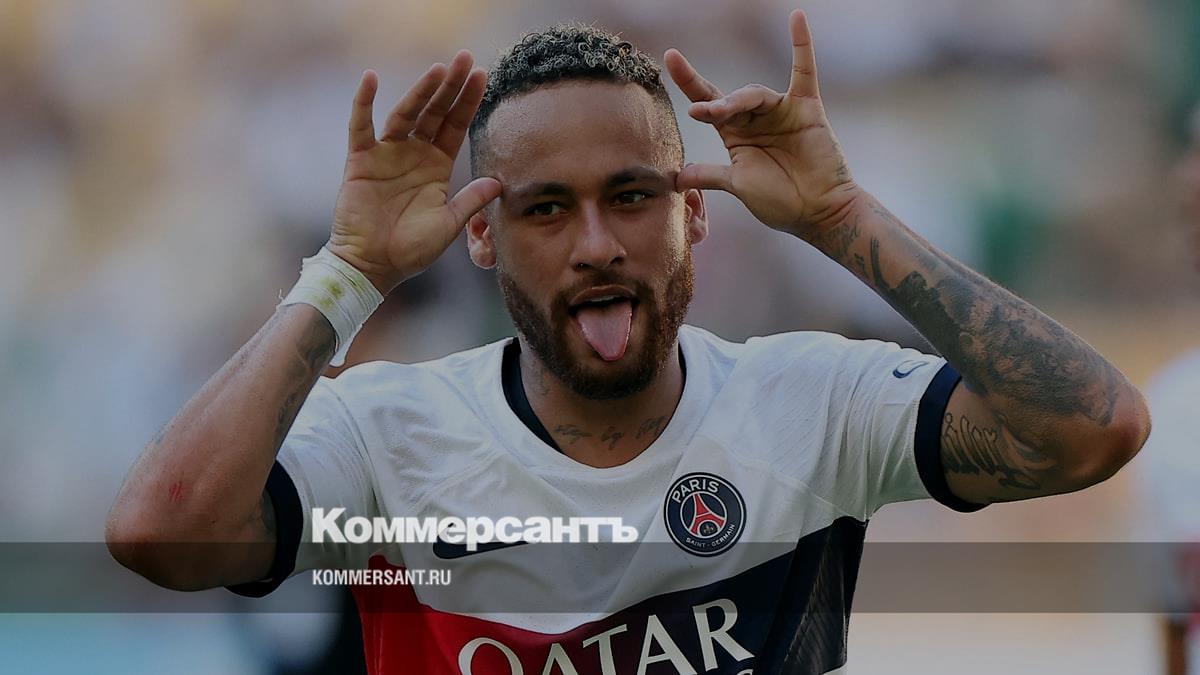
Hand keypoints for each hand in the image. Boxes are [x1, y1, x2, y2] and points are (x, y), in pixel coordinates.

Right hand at [328, 51, 501, 292]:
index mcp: (436, 166)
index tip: (482, 75)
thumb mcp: (449, 224)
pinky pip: (361, 126)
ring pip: (405, 114)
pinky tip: (372, 79)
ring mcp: (386, 154)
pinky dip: (364, 102)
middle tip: (465, 58)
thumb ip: (471, 201)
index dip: (469, 101)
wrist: (374, 266)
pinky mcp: (361, 160)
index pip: (456, 126)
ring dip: (420, 91)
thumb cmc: (410, 250)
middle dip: (450, 86)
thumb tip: (499, 182)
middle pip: (435, 112)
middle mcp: (413, 154)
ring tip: (438, 69)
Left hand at [665, 10, 860, 240]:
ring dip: (738, 101)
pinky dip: (801, 44)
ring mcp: (781, 111)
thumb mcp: (738, 186)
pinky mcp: (806, 108)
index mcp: (736, 135)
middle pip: (729, 99)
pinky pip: (804, 71)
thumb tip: (676, 177)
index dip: (689, 83)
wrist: (818, 212)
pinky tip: (797, 18)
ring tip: (723, 113)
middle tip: (699, 112)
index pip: (707, 104)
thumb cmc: (781, 202)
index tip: (670, 58)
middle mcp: (756, 119)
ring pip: (755, 93)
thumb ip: (710, 176)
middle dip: (713, 104)